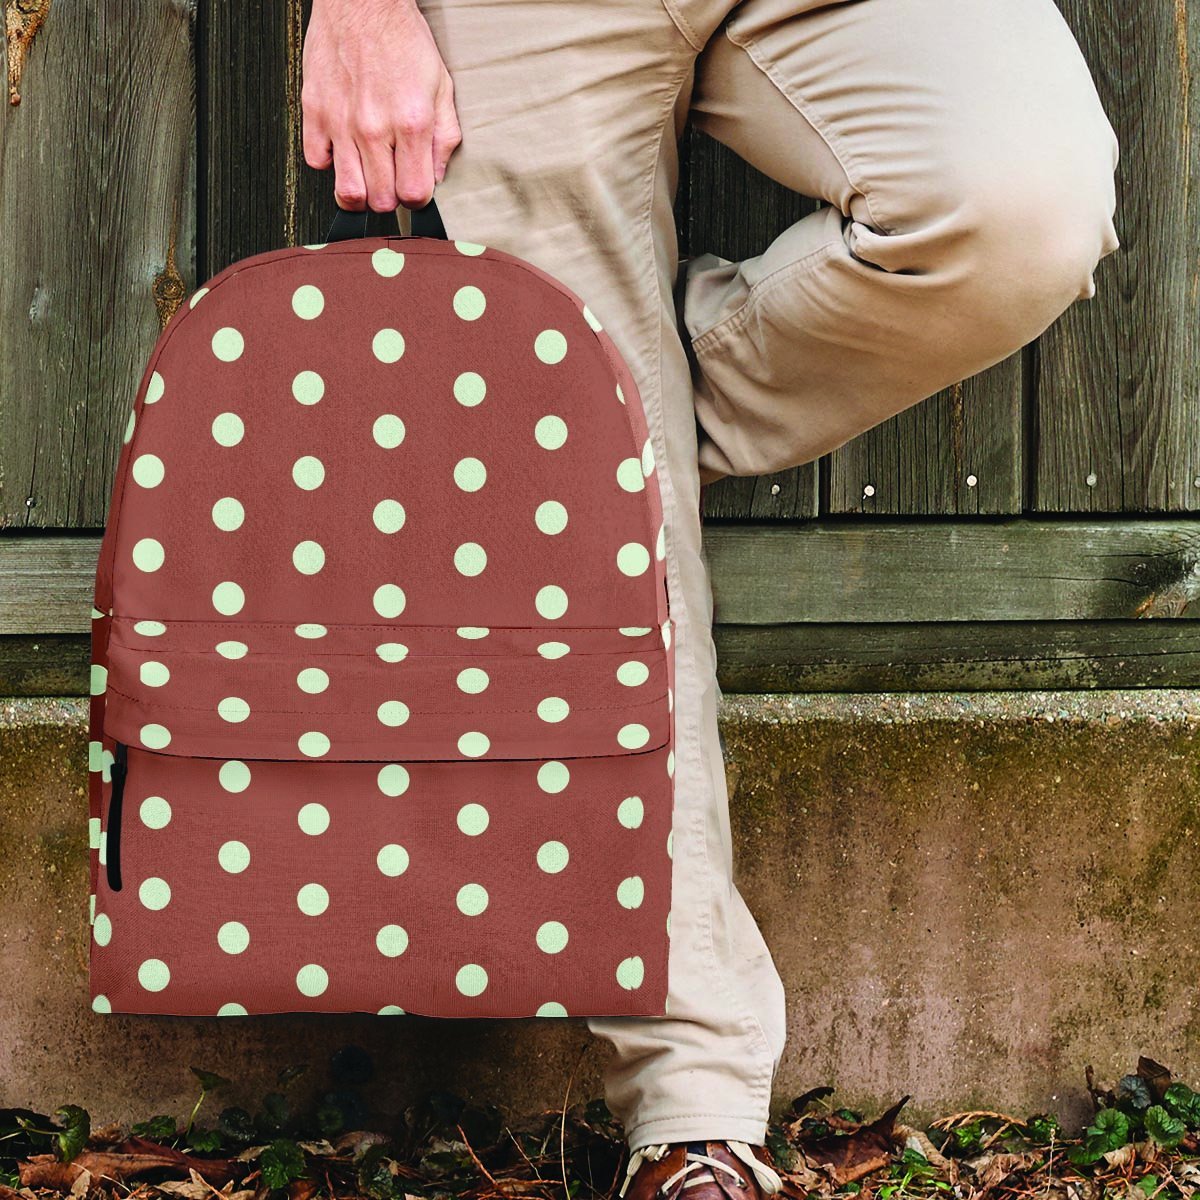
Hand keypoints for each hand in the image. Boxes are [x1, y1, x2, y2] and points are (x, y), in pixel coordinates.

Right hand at [301, 0, 461, 210]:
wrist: (362, 1)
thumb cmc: (401, 39)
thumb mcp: (441, 87)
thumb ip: (445, 137)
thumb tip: (437, 175)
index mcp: (411, 123)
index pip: (414, 194)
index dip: (417, 199)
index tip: (414, 189)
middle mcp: (374, 127)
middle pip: (381, 201)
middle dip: (390, 198)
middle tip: (391, 180)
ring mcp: (341, 122)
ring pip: (347, 192)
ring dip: (360, 192)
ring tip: (367, 177)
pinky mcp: (314, 111)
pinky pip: (316, 162)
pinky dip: (329, 163)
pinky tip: (343, 150)